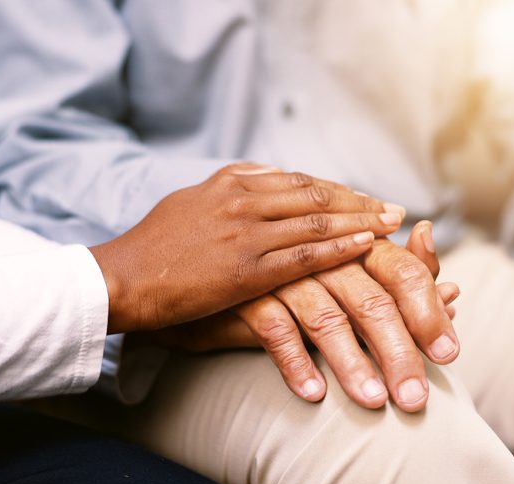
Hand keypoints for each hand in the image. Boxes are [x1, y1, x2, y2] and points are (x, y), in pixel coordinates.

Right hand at [90, 165, 403, 331]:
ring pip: (316, 221)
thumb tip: (257, 175)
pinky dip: (337, 248)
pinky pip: (301, 255)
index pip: (298, 180)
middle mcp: (243, 200)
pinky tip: (363, 246)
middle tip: (391, 210)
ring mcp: (245, 233)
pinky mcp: (244, 270)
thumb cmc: (154, 246)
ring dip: (359, 222)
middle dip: (359, 202)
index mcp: (231, 183)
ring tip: (390, 226)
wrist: (122, 277)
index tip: (363, 197)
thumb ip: (228, 189)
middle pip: (316, 195)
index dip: (337, 189)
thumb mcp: (191, 202)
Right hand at [141, 220, 458, 412]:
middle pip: (372, 298)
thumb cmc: (284, 268)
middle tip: (416, 396)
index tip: (449, 354)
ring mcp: (282, 269)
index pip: (401, 270)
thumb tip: (454, 291)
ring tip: (373, 401)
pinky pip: (274, 328)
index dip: (427, 311)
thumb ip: (397, 276)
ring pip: (327, 316)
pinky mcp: (245, 291)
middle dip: (400, 350)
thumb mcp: (344, 270)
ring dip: (352, 364)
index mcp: (349, 241)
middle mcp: (320, 251)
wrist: (201, 260)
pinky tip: (311, 393)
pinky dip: (294, 362)